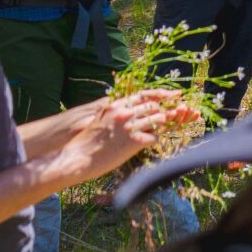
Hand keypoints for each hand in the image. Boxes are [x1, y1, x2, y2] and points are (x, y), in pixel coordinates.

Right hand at [48, 90, 195, 185]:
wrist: (77, 158)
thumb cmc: (88, 141)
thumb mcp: (101, 119)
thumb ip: (117, 111)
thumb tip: (131, 109)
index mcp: (116, 105)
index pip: (145, 94)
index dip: (162, 94)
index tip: (174, 94)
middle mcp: (124, 113)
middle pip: (154, 107)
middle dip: (165, 111)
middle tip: (173, 114)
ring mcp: (130, 127)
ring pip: (158, 120)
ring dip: (163, 125)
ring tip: (162, 129)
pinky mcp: (134, 142)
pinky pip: (154, 137)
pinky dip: (155, 139)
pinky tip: (149, 143)